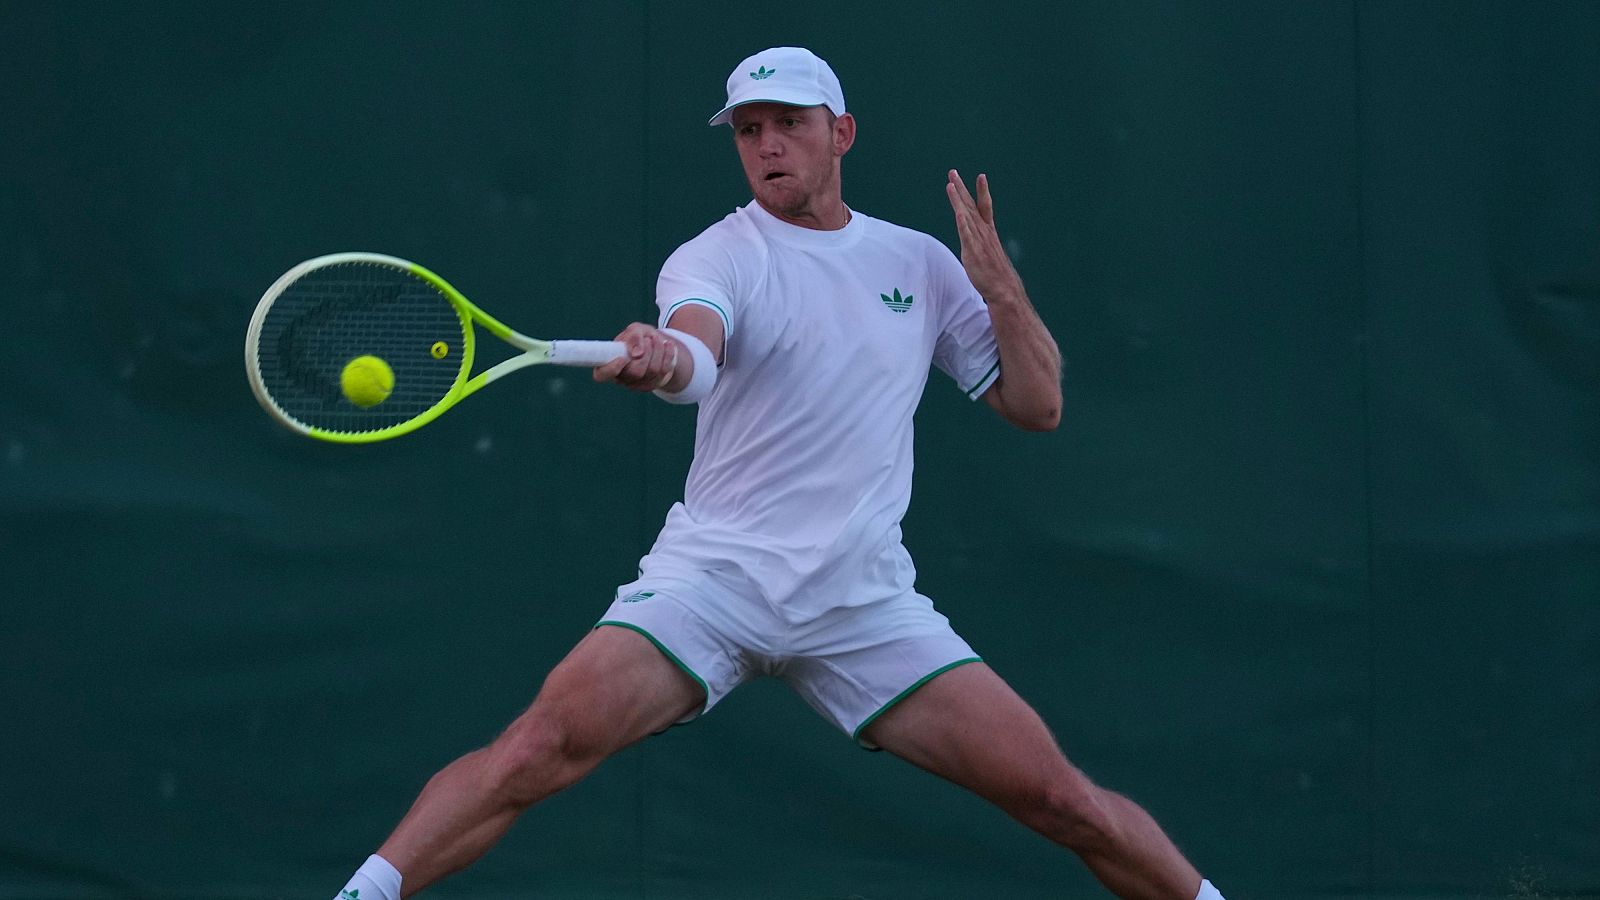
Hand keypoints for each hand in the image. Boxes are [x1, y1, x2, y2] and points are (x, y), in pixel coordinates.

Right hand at [593, 323, 677, 391]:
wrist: (655, 344)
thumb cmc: (639, 337)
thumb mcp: (635, 330)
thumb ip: (633, 336)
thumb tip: (637, 353)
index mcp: (608, 363)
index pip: (601, 374)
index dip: (611, 369)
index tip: (623, 358)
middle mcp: (621, 377)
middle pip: (635, 372)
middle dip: (646, 352)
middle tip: (648, 339)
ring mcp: (638, 383)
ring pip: (652, 370)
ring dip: (658, 350)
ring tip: (656, 338)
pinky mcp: (653, 384)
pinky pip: (664, 371)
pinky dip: (668, 355)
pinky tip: (668, 345)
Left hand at [946, 170, 1024, 302]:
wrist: (1003, 288)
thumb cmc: (995, 274)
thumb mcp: (986, 255)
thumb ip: (980, 246)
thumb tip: (976, 246)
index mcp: (988, 232)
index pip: (984, 207)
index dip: (982, 191)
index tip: (981, 176)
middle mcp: (984, 232)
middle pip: (972, 205)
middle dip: (962, 188)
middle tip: (953, 172)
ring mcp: (979, 240)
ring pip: (967, 215)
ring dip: (958, 199)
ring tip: (950, 184)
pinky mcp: (973, 251)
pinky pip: (967, 234)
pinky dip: (963, 222)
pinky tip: (958, 211)